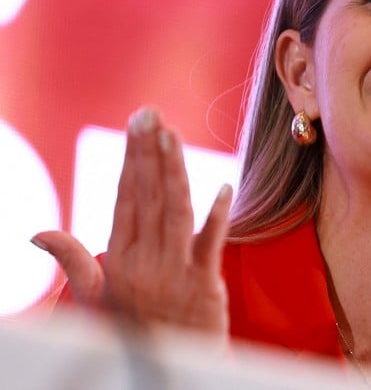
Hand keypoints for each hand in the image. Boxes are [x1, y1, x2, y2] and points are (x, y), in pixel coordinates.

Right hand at [32, 107, 232, 337]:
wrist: (166, 374)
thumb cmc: (133, 332)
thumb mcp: (95, 299)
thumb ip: (73, 261)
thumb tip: (38, 233)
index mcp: (120, 258)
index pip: (126, 197)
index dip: (132, 159)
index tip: (138, 124)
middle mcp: (146, 260)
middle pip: (149, 197)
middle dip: (150, 153)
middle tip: (152, 114)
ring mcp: (176, 271)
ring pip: (175, 212)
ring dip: (175, 172)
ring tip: (173, 136)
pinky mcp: (205, 284)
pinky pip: (211, 244)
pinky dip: (218, 216)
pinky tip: (225, 186)